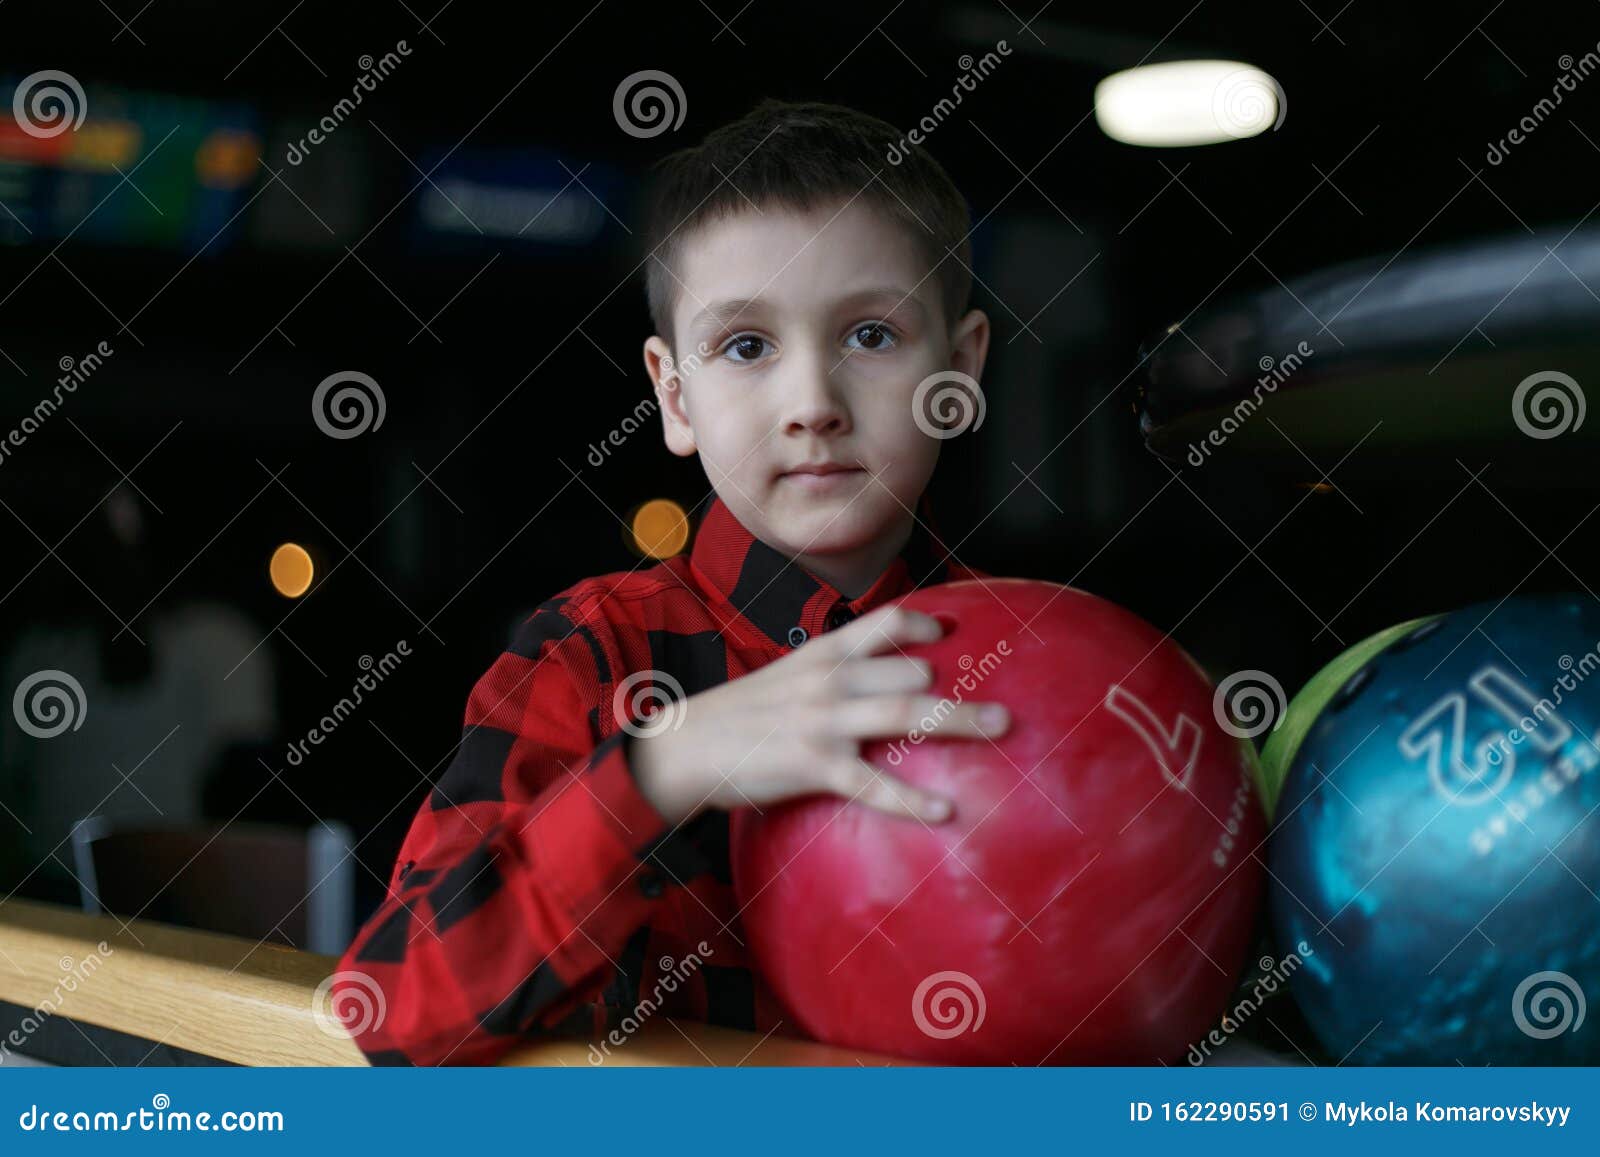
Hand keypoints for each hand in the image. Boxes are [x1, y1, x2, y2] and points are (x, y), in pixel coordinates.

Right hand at [630, 605, 1009, 825]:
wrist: (684, 747)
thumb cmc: (738, 718)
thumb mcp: (783, 680)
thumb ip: (827, 678)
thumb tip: (870, 688)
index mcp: (822, 655)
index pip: (883, 623)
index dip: (923, 625)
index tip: (952, 634)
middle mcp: (829, 679)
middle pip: (909, 671)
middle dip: (957, 683)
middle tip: (1003, 703)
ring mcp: (823, 720)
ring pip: (905, 713)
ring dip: (960, 719)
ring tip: (1002, 727)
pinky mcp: (813, 764)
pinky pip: (873, 784)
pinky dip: (911, 800)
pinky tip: (945, 812)